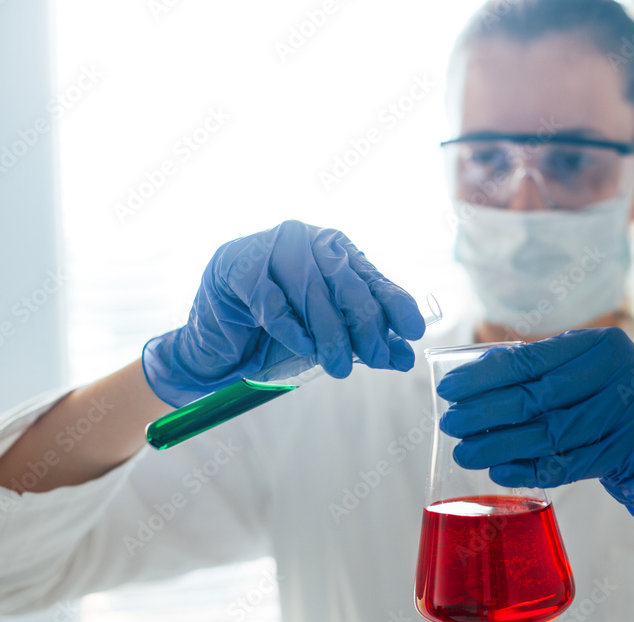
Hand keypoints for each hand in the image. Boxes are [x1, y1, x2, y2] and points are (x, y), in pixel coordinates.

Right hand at [143, 220, 425, 406]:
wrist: (219, 329)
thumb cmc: (278, 327)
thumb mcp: (327, 333)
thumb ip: (363, 340)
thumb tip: (403, 357)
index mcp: (336, 251)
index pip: (372, 278)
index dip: (395, 304)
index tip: (414, 332)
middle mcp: (308, 242)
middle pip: (346, 285)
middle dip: (366, 327)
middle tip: (377, 359)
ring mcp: (272, 250)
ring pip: (312, 292)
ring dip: (329, 334)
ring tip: (339, 366)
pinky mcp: (240, 267)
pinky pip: (273, 300)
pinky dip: (290, 327)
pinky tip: (302, 346)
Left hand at [437, 327, 633, 559]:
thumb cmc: (610, 407)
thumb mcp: (584, 378)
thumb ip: (540, 371)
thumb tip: (469, 377)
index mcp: (604, 344)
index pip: (531, 358)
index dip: (486, 375)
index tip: (449, 388)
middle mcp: (622, 372)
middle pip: (539, 395)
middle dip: (487, 411)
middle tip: (450, 422)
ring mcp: (630, 412)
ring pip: (551, 432)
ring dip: (502, 444)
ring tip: (465, 451)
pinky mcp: (631, 451)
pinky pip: (569, 463)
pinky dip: (530, 468)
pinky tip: (500, 470)